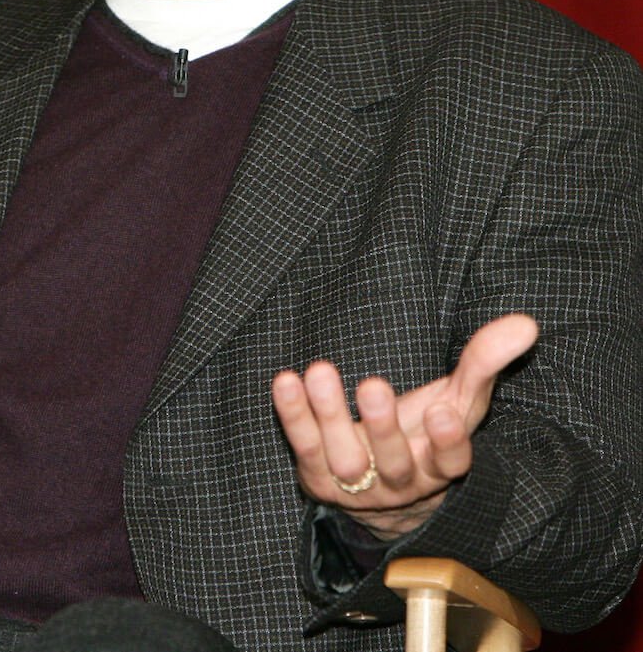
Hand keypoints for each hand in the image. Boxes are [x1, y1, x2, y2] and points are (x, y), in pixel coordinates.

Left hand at [271, 313, 538, 537]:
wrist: (381, 488)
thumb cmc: (426, 427)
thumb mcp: (459, 398)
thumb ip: (485, 362)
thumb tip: (526, 323)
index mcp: (441, 466)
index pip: (453, 462)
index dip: (449, 442)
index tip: (443, 411)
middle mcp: (402, 481)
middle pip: (393, 460)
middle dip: (382, 425)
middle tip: (373, 386)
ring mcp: (358, 485)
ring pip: (345, 458)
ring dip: (329, 415)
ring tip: (321, 371)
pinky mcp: (318, 477)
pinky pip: (304, 446)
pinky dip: (293, 415)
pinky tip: (284, 381)